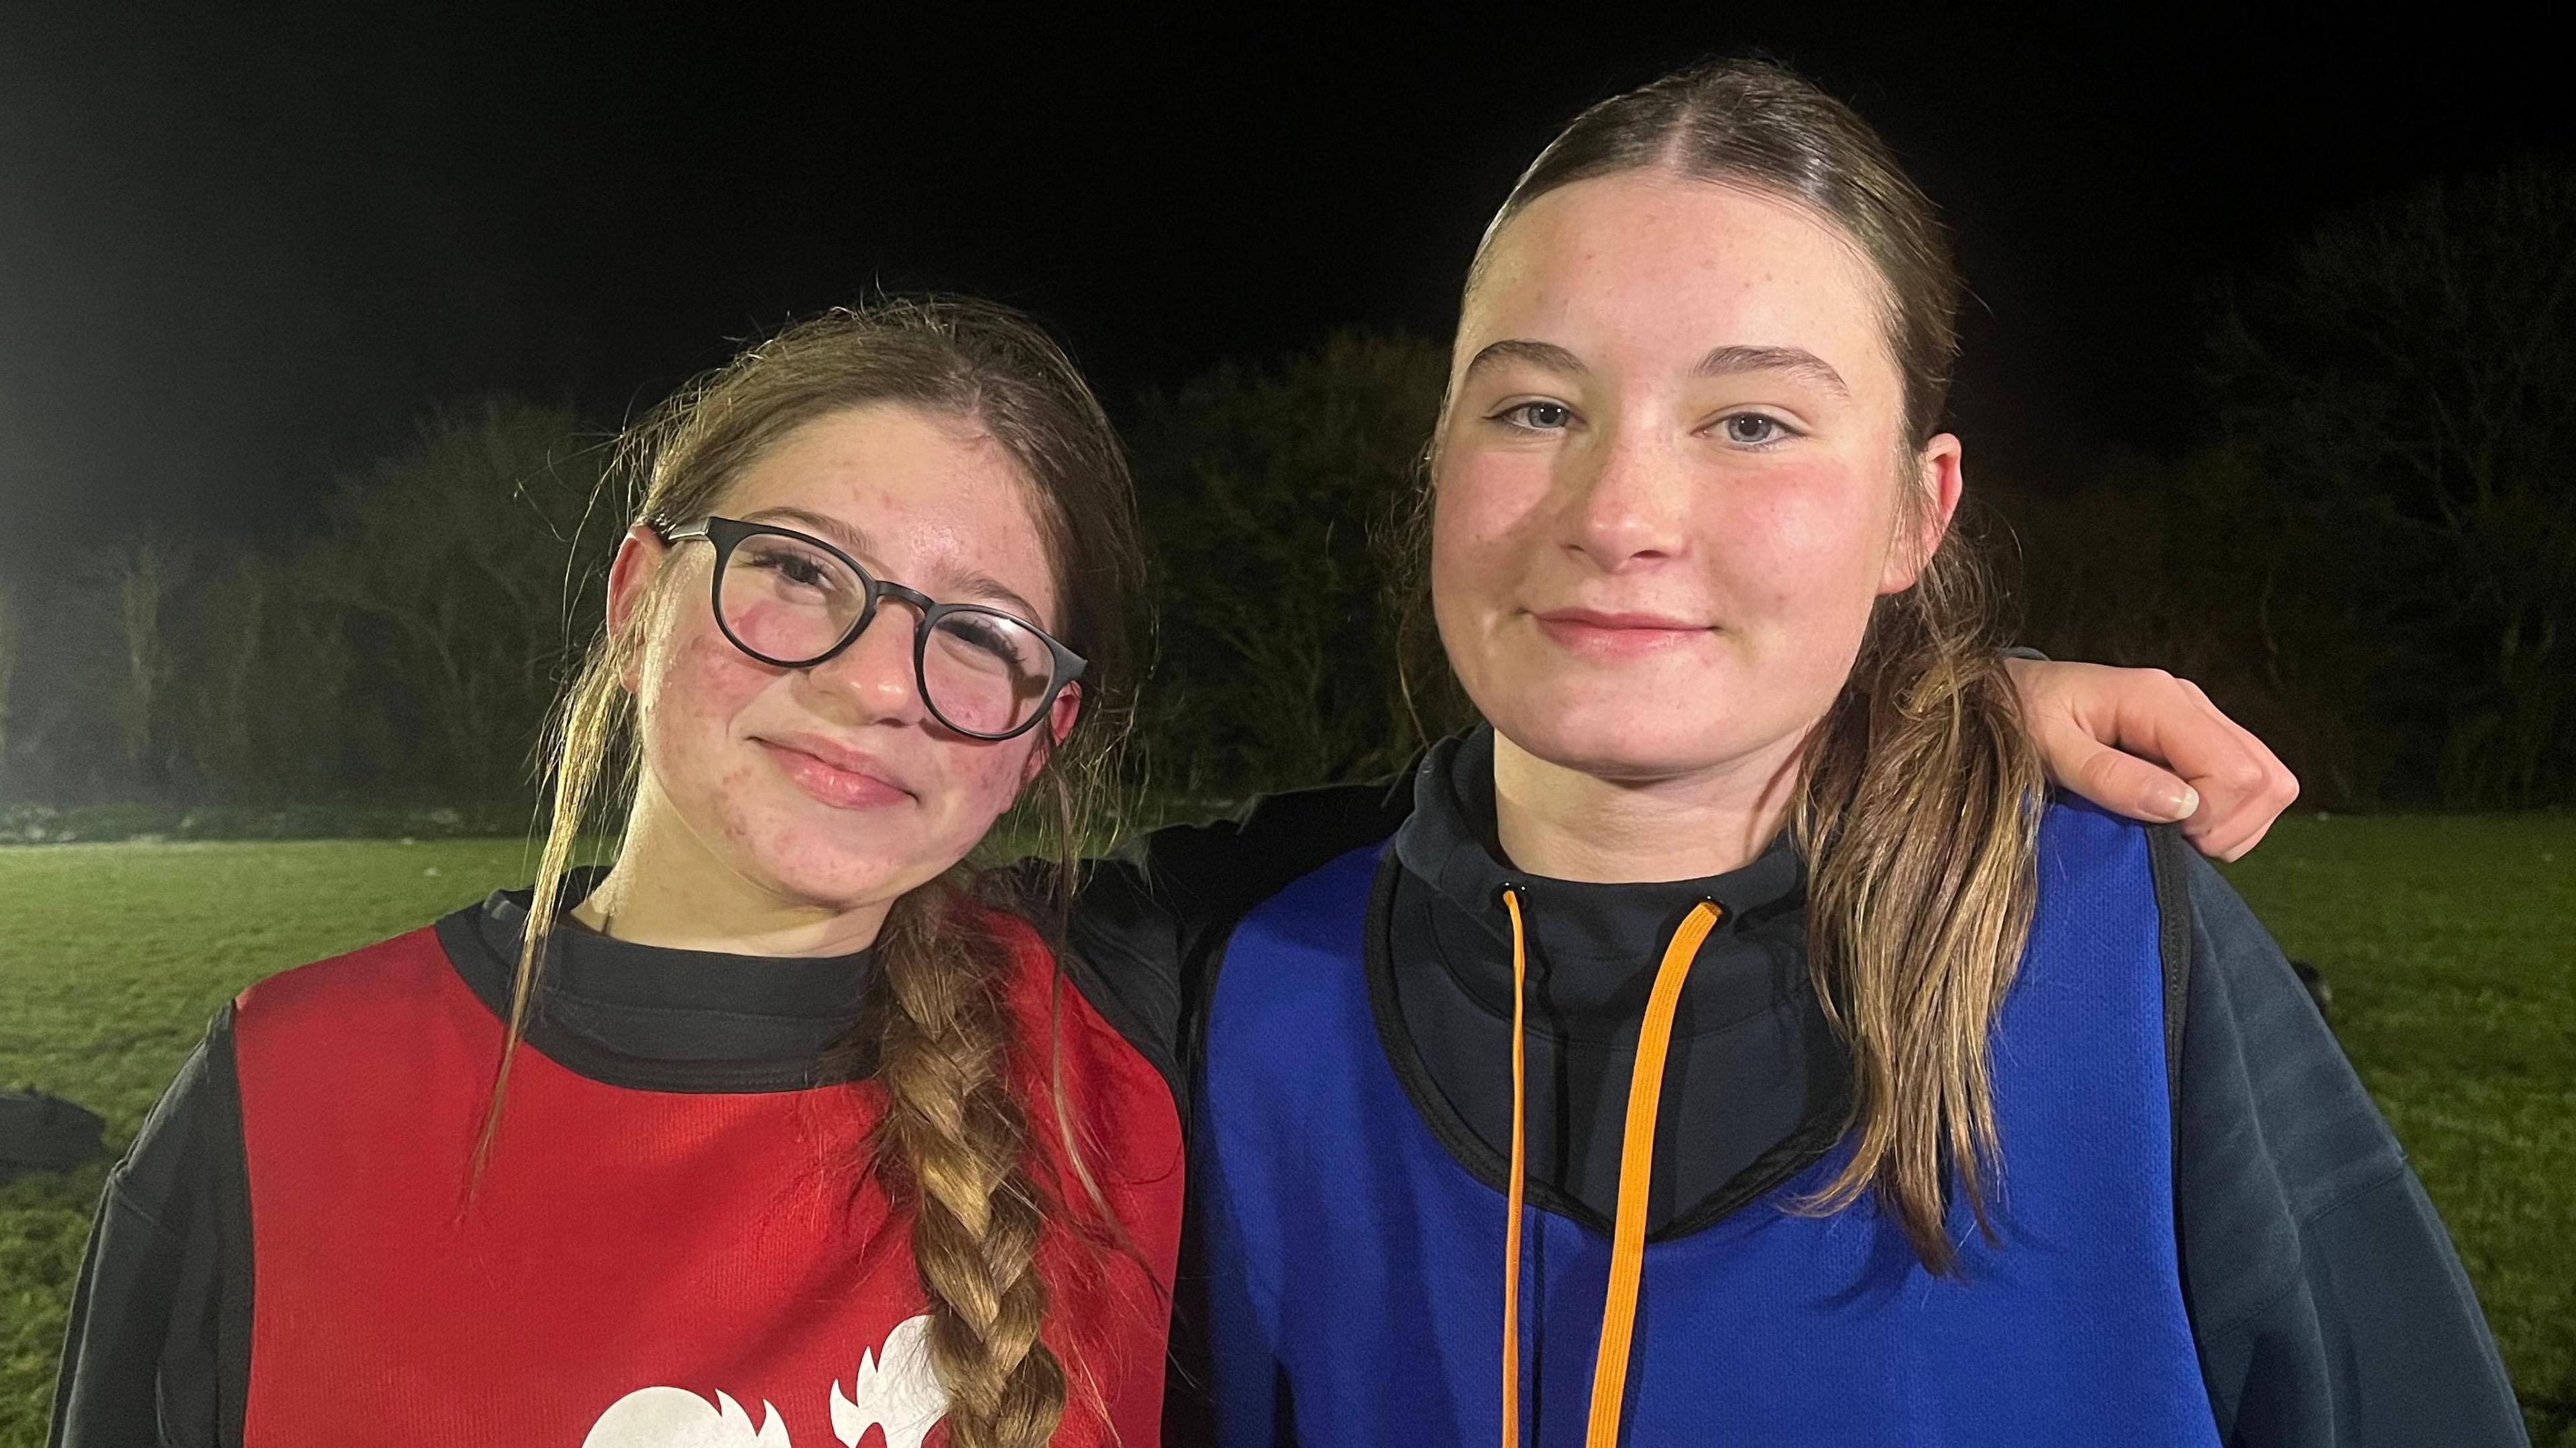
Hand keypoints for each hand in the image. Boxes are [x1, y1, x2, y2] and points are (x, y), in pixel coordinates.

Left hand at [2004, 658, 2299, 860]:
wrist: (2009, 696)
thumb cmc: (2022, 720)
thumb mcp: (2050, 750)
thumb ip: (2110, 777)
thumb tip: (2181, 806)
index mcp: (2160, 699)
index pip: (2237, 772)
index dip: (2207, 817)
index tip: (2159, 829)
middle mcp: (2192, 703)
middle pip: (2266, 780)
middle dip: (2225, 826)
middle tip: (2168, 836)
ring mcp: (2201, 720)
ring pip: (2270, 785)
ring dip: (2231, 824)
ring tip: (2172, 830)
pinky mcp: (2201, 740)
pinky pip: (2251, 787)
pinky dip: (2226, 818)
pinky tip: (2178, 821)